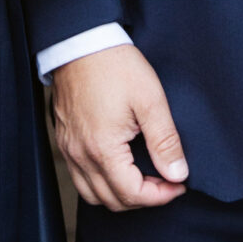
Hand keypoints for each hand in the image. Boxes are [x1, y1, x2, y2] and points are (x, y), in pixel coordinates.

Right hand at [49, 44, 187, 209]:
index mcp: (102, 148)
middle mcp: (80, 154)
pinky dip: (101, 182)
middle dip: (143, 198)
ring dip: (120, 194)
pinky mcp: (64, 139)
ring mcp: (68, 148)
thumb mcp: (150, 99)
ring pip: (92, 194)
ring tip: (143, 177)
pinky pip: (80, 177)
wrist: (80, 40)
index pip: (132, 194)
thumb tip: (177, 173)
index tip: (178, 183)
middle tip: (166, 181)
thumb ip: (165, 140)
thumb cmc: (115, 65)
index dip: (161, 196)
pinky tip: (119, 166)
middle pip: (112, 201)